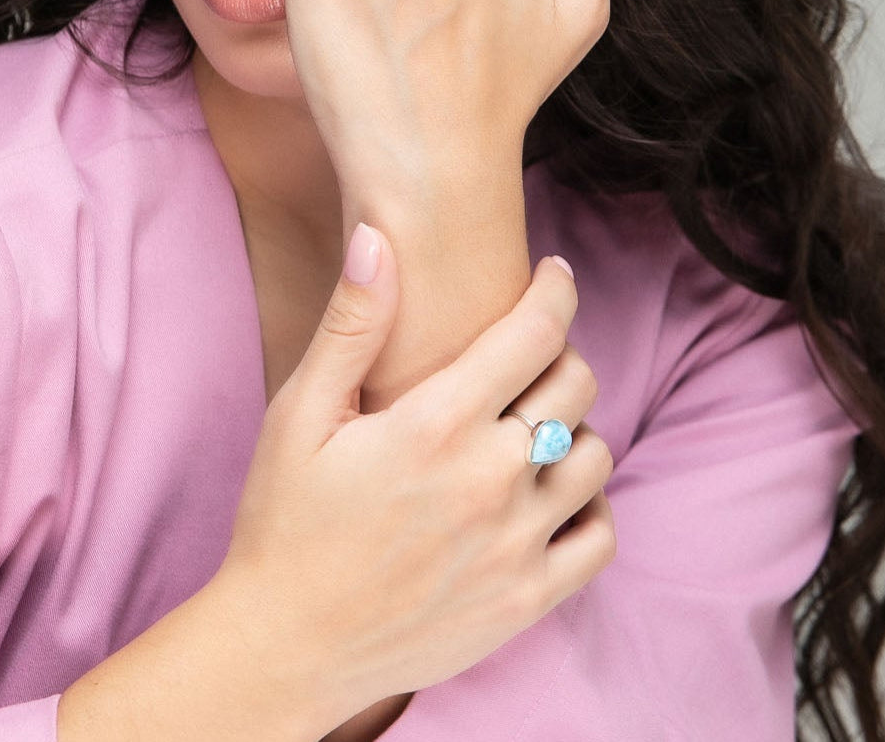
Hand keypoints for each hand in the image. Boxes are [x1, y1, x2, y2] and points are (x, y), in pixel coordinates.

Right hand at [217, 226, 615, 733]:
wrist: (285, 647)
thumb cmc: (285, 521)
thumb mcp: (299, 415)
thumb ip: (350, 325)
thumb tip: (378, 238)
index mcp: (435, 424)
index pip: (535, 332)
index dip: (555, 290)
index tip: (554, 274)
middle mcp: (488, 480)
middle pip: (577, 385)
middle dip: (561, 354)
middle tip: (527, 359)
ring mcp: (514, 546)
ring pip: (595, 455)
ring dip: (572, 429)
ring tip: (529, 429)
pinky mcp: (526, 601)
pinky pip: (599, 537)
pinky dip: (588, 507)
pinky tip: (547, 497)